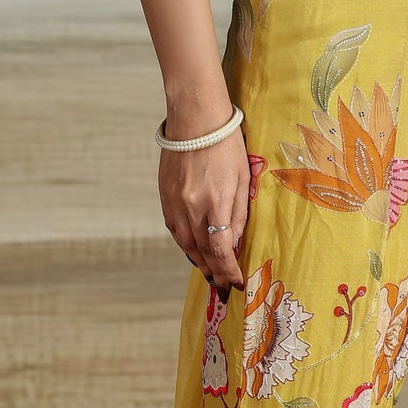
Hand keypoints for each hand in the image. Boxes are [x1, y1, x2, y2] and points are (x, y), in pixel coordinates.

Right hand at [158, 125, 250, 293]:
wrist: (194, 120)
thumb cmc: (226, 145)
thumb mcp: (242, 178)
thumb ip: (239, 213)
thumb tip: (235, 242)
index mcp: (215, 203)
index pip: (221, 250)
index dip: (229, 271)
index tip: (237, 284)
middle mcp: (191, 208)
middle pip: (202, 252)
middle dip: (215, 273)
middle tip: (224, 287)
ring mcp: (174, 204)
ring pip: (185, 244)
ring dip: (198, 262)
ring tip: (210, 273)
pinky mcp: (165, 197)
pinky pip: (174, 230)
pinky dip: (185, 244)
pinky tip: (194, 250)